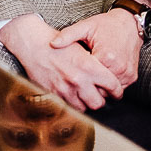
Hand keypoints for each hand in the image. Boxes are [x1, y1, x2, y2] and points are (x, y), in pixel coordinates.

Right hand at [0, 14, 121, 110]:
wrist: (33, 44)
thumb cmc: (57, 42)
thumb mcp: (81, 45)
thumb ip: (95, 62)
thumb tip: (108, 74)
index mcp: (88, 66)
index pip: (112, 85)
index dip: (117, 91)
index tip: (117, 92)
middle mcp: (78, 80)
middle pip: (98, 103)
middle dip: (102, 100)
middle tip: (101, 95)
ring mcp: (65, 90)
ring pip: (84, 108)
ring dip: (86, 103)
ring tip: (86, 96)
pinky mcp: (53, 95)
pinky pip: (68, 107)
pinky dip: (72, 104)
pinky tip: (73, 96)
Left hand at [50, 9, 142, 90]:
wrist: (129, 23)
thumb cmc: (106, 25)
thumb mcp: (86, 26)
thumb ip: (68, 35)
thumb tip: (52, 44)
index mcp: (105, 57)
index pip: (88, 80)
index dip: (78, 79)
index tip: (72, 76)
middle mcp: (118, 68)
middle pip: (98, 90)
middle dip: (88, 87)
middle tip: (80, 81)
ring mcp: (127, 74)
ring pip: (109, 93)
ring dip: (100, 88)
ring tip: (91, 79)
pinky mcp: (132, 76)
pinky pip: (118, 89)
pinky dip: (109, 87)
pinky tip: (102, 77)